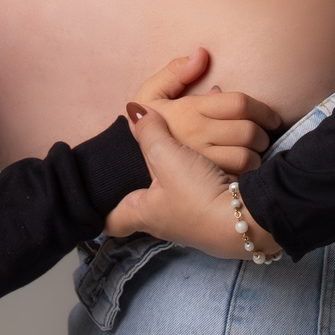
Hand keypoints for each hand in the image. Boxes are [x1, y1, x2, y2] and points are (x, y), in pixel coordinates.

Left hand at [105, 104, 283, 259]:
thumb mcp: (166, 158)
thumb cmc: (198, 197)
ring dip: (166, 178)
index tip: (86, 206)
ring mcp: (188, 219)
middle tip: (121, 169)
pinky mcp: (212, 211)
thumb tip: (134, 112)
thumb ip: (149, 132)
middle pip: (135, 208)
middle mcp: (162, 219)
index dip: (94, 214)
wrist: (248, 219)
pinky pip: (196, 189)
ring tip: (163, 158)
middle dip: (129, 189)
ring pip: (167, 198)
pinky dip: (196, 172)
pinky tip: (200, 156)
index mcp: (142, 212)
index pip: (108, 222)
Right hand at [133, 47, 280, 174]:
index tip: (272, 117)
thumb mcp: (151, 92)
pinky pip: (239, 178)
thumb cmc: (148, 123)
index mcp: (188, 110)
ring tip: (254, 152)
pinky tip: (245, 171)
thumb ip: (175, 72)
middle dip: (264, 133)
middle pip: (249, 131)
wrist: (126, 163)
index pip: (239, 104)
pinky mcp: (202, 183)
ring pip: (248, 157)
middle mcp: (195, 135)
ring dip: (258, 154)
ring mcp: (200, 162)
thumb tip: (203, 53)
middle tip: (263, 136)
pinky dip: (248, 174)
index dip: (263, 109)